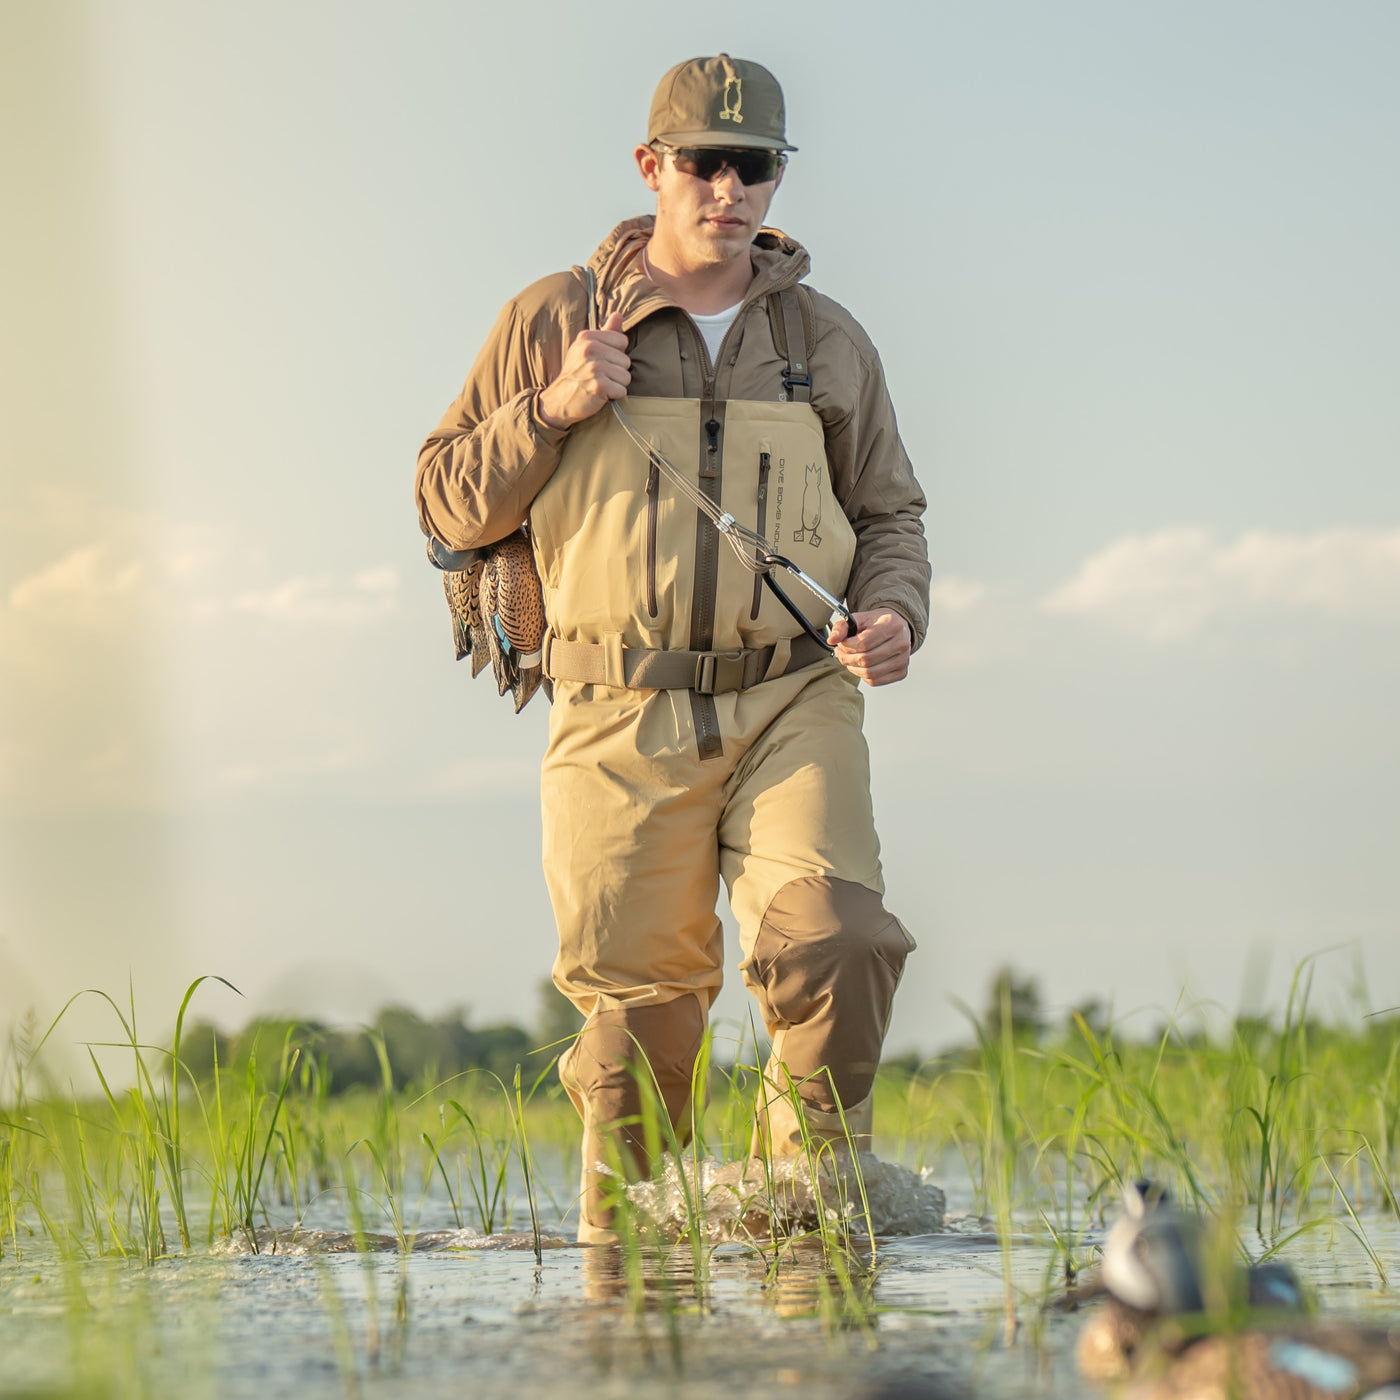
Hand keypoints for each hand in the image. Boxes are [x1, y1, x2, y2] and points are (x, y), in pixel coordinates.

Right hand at [537, 312, 629, 428]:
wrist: (559, 399)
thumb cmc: (577, 373)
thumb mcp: (585, 348)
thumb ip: (606, 332)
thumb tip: (619, 314)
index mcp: (587, 337)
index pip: (622, 340)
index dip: (616, 354)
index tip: (602, 361)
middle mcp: (590, 349)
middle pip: (626, 360)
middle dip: (617, 372)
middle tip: (599, 376)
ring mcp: (594, 367)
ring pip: (626, 376)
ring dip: (616, 384)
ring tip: (600, 384)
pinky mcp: (598, 386)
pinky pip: (622, 390)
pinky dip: (614, 395)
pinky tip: (601, 394)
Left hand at [827, 610, 911, 685]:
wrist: (896, 628)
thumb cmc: (877, 624)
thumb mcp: (859, 619)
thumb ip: (842, 627)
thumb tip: (832, 640)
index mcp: (892, 625)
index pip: (864, 643)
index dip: (847, 646)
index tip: (841, 644)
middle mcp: (901, 643)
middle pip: (866, 660)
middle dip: (847, 658)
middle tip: (841, 653)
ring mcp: (903, 659)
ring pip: (870, 673)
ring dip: (853, 668)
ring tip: (849, 659)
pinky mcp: (901, 672)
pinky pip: (875, 681)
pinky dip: (863, 676)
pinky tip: (861, 666)